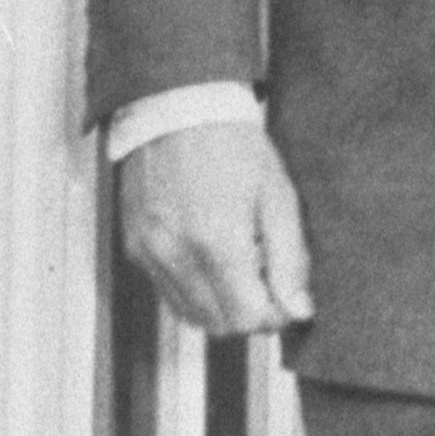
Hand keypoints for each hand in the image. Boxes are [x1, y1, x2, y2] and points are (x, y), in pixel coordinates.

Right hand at [118, 119, 315, 337]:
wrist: (178, 109)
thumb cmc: (235, 147)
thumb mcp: (278, 197)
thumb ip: (291, 260)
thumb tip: (299, 312)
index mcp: (217, 242)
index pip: (250, 318)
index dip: (276, 314)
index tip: (288, 294)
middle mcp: (177, 255)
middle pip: (221, 326)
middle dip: (250, 313)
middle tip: (266, 276)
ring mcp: (150, 254)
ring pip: (192, 316)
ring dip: (222, 306)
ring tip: (239, 263)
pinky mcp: (134, 249)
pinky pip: (168, 294)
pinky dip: (195, 291)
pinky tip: (211, 256)